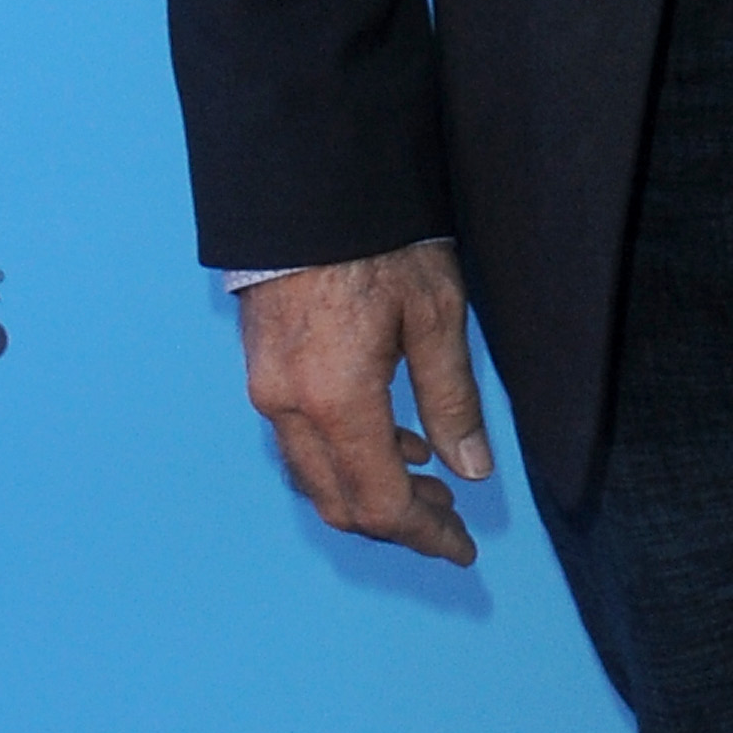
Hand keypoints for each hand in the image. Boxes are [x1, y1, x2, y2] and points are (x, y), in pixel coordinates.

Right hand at [238, 241, 492, 566]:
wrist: (306, 184)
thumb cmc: (377, 241)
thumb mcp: (435, 317)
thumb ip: (452, 400)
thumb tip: (472, 469)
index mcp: (336, 402)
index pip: (381, 504)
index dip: (425, 535)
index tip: (462, 548)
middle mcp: (289, 409)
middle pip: (339, 503)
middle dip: (398, 523)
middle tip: (450, 519)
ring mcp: (266, 390)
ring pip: (315, 477)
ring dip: (369, 493)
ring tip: (430, 480)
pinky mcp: (261, 370)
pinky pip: (299, 443)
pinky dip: (344, 459)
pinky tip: (390, 439)